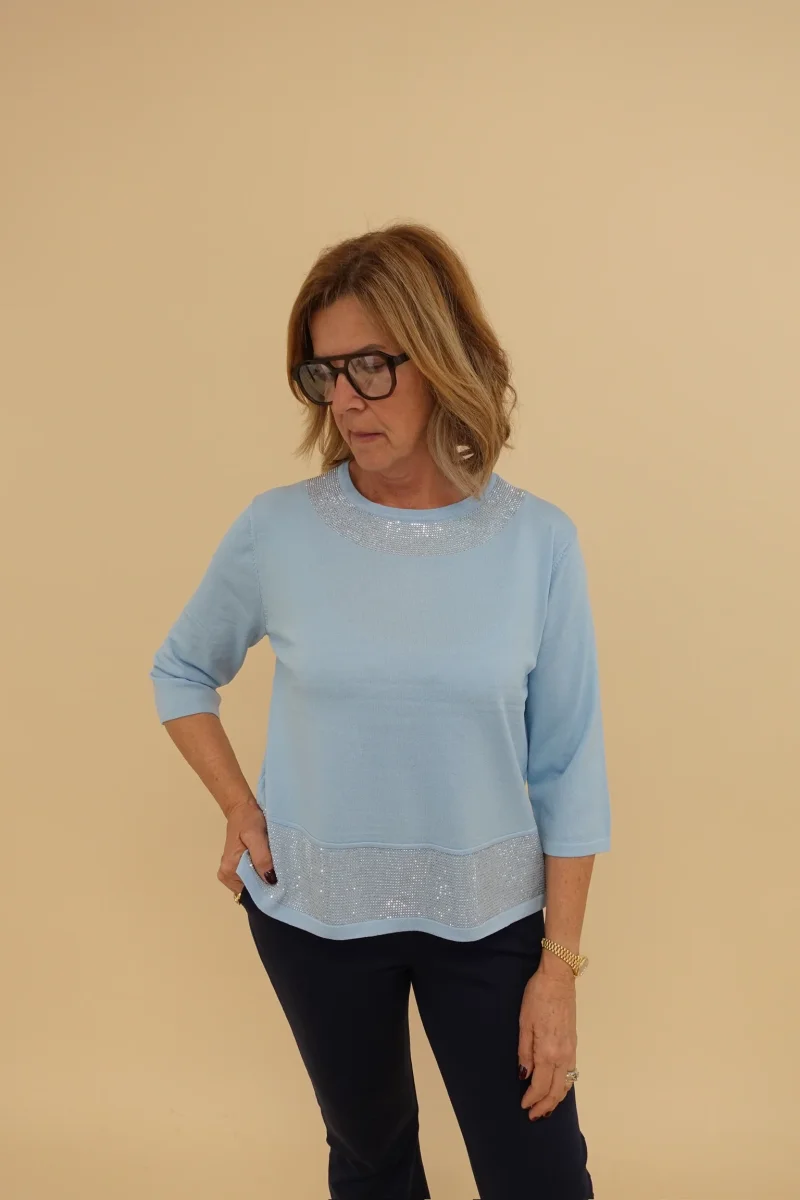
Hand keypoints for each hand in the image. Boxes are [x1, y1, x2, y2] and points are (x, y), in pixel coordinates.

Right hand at [217, 797, 276, 893]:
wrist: (242, 808)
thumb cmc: (248, 821)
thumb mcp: (256, 836)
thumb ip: (262, 858)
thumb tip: (270, 880)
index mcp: (228, 871)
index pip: (250, 892)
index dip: (266, 890)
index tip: (283, 886)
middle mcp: (227, 875)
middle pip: (252, 889)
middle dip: (267, 884)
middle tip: (285, 877)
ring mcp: (232, 871)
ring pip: (254, 883)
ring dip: (266, 877)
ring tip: (280, 869)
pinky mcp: (238, 866)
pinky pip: (253, 876)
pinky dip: (263, 872)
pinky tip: (272, 865)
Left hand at [517, 965, 577, 1119]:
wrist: (558, 978)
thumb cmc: (537, 997)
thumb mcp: (524, 1023)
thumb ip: (524, 1052)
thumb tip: (523, 1076)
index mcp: (548, 1051)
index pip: (541, 1085)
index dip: (532, 1099)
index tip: (523, 1106)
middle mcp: (563, 1055)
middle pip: (556, 1090)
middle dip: (545, 1106)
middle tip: (534, 1116)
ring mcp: (571, 1049)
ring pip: (567, 1083)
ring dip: (557, 1099)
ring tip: (546, 1108)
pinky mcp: (574, 1043)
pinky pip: (571, 1072)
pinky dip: (565, 1086)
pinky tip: (558, 1088)